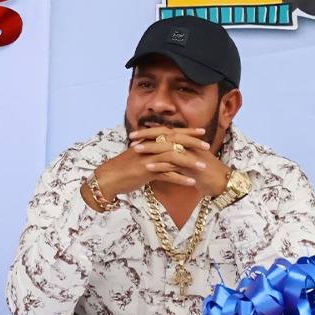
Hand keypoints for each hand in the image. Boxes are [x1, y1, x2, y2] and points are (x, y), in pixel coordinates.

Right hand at [92, 128, 212, 198]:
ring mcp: (147, 159)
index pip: (170, 132)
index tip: (201, 131)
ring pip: (173, 157)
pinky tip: (190, 183)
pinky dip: (179, 178)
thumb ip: (151, 150)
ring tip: (203, 167)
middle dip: (192, 143)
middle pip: (174, 141)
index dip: (186, 131)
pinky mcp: (146, 172)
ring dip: (190, 162)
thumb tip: (163, 148)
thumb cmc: (122, 168)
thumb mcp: (137, 155)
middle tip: (207, 146)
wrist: (107, 178)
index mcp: (147, 141)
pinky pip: (166, 175)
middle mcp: (149, 147)